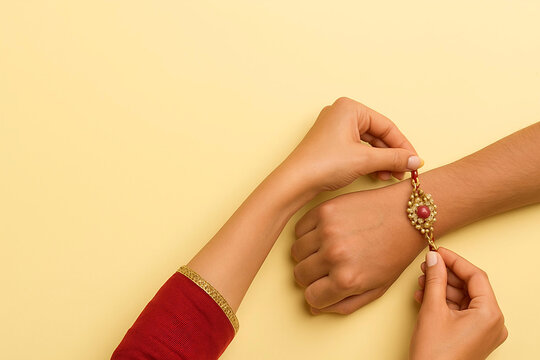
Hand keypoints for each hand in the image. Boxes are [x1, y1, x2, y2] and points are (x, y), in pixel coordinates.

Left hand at [283, 97, 422, 192]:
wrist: (294, 182)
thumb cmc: (324, 164)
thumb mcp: (365, 161)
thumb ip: (394, 158)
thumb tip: (416, 161)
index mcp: (350, 108)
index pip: (387, 126)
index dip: (404, 146)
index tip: (416, 162)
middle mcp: (341, 113)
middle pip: (377, 134)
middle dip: (391, 155)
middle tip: (404, 172)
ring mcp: (334, 128)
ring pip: (368, 143)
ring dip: (381, 160)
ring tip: (390, 176)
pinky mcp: (330, 143)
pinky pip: (357, 149)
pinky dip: (368, 162)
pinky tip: (376, 175)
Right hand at [292, 181, 424, 313]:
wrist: (408, 214)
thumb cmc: (395, 252)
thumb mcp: (377, 289)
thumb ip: (344, 304)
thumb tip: (313, 308)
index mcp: (347, 280)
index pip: (311, 297)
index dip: (317, 293)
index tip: (324, 285)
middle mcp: (334, 255)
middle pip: (299, 274)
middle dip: (311, 275)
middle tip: (327, 266)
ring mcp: (327, 230)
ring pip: (296, 251)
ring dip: (307, 253)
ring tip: (326, 248)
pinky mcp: (324, 209)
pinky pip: (299, 228)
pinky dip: (307, 233)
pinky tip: (324, 233)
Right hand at [410, 248, 507, 359]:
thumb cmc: (434, 354)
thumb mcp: (432, 309)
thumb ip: (435, 279)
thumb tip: (435, 257)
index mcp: (490, 314)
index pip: (476, 276)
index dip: (455, 260)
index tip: (437, 251)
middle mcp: (493, 323)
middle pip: (470, 287)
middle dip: (446, 275)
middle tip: (427, 265)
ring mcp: (484, 332)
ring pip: (464, 298)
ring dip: (442, 288)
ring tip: (423, 282)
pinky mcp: (473, 337)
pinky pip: (461, 311)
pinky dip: (444, 302)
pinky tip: (425, 296)